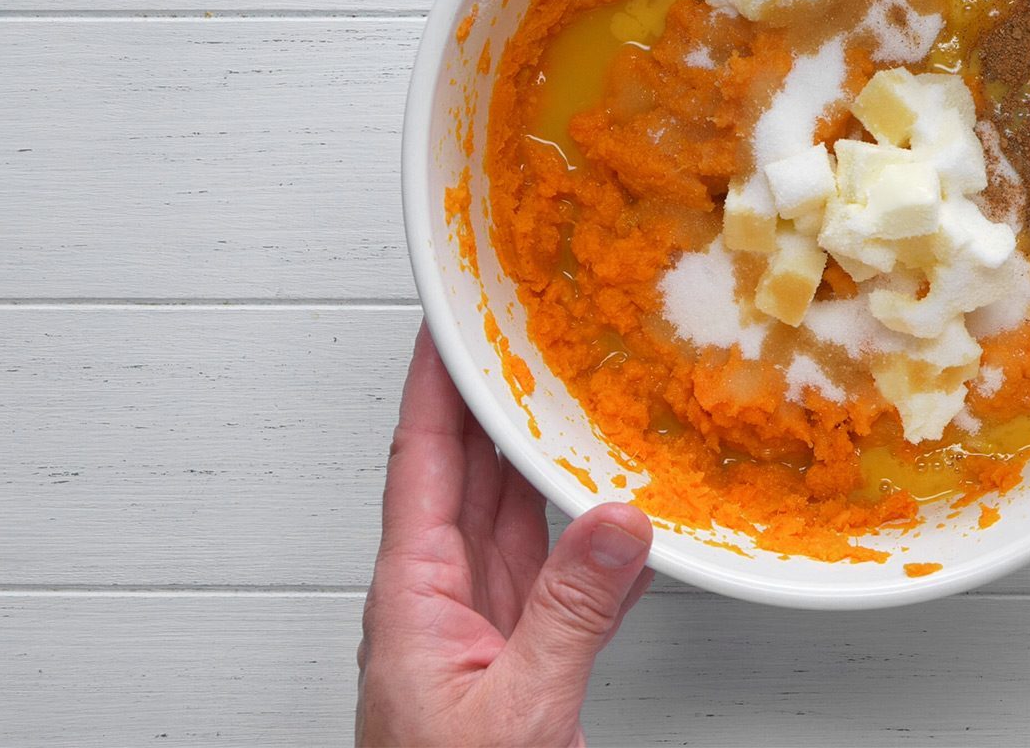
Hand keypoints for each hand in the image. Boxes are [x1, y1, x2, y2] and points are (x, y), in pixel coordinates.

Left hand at [356, 326, 653, 746]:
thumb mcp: (518, 710)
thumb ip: (571, 614)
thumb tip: (616, 522)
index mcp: (413, 599)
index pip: (419, 463)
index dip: (433, 386)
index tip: (447, 321)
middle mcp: (439, 601)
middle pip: (464, 475)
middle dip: (489, 400)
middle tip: (518, 332)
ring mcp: (478, 629)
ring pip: (509, 517)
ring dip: (535, 458)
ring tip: (567, 395)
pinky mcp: (518, 659)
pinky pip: (551, 574)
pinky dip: (583, 535)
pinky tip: (611, 511)